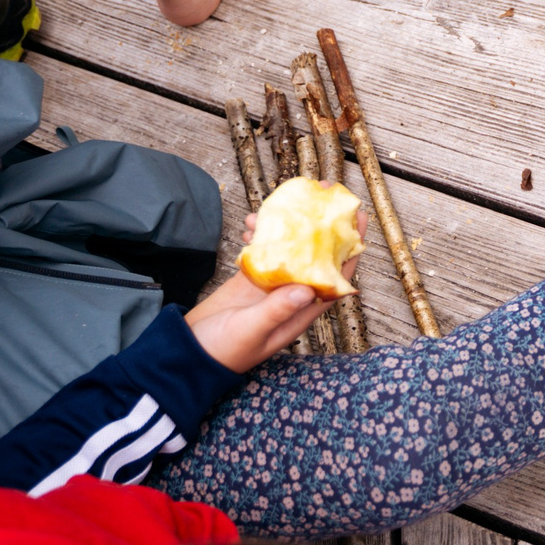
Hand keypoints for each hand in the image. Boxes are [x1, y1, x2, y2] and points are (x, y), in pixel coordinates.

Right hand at [184, 207, 365, 371]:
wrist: (187, 352)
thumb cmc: (221, 350)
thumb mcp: (250, 331)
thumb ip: (276, 311)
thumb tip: (306, 288)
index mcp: (301, 312)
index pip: (335, 277)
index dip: (349, 249)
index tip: (357, 217)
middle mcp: (292, 296)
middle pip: (316, 256)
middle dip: (322, 225)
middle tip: (323, 192)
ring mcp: (271, 286)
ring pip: (290, 249)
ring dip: (289, 225)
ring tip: (286, 200)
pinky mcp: (250, 279)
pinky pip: (263, 251)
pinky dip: (261, 235)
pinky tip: (253, 222)